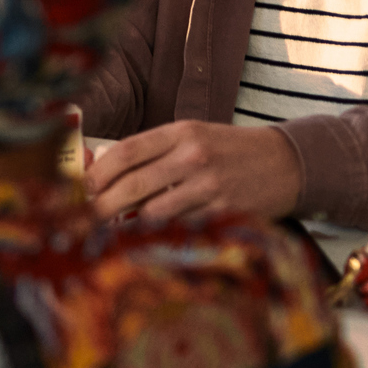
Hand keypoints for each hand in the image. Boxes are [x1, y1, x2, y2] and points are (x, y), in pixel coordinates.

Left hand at [87, 120, 302, 222]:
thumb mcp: (192, 136)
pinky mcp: (224, 211)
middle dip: (103, 204)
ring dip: (129, 223)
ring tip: (114, 228)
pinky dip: (161, 232)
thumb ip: (154, 150)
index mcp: (180, 132)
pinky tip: (149, 234)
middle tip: (86, 216)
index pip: (126, 151)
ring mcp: (210, 185)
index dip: (98, 172)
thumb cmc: (228, 150)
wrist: (285, 163)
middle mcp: (193, 156)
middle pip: (133, 184)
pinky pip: (181, 227)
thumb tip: (106, 168)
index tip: (83, 187)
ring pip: (154, 211)